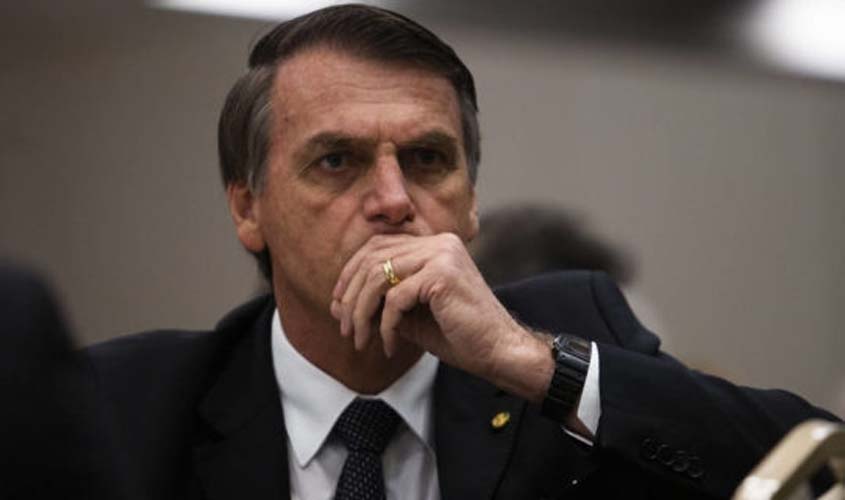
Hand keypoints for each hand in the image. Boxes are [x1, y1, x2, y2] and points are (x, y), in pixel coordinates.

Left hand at [330, 233, 553, 400]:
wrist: (499, 351)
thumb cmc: (459, 334)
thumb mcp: (411, 315)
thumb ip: (381, 302)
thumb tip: (338, 306)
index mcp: (434, 244)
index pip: (377, 246)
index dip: (350, 274)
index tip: (338, 306)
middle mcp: (438, 242)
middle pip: (372, 258)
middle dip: (351, 296)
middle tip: (345, 329)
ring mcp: (441, 255)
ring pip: (379, 277)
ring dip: (362, 313)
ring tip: (360, 341)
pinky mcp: (442, 274)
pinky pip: (396, 298)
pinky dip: (385, 326)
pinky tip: (389, 346)